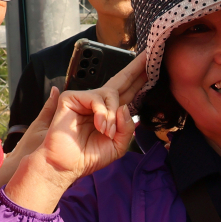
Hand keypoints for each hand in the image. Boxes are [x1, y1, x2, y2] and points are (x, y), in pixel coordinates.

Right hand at [5, 51, 146, 212]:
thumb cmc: (88, 157)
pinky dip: (102, 113)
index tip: (153, 67)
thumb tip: (125, 107)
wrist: (67, 165)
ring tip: (106, 132)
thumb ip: (127, 128)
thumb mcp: (117, 146)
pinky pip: (97, 98)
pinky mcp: (71, 98)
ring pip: (111, 94)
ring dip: (112, 116)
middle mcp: (99, 103)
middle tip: (148, 55)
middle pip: (121, 81)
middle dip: (135, 68)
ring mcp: (85, 99)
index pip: (128, 93)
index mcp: (110, 114)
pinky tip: (100, 127)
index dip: (140, 81)